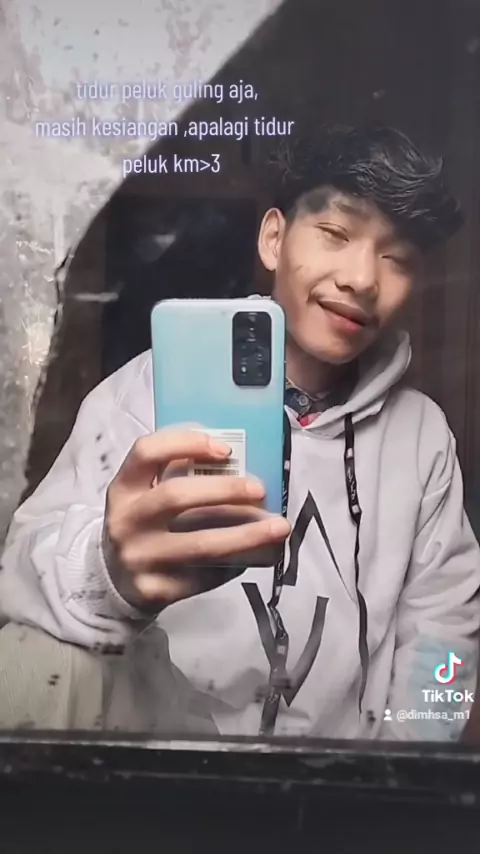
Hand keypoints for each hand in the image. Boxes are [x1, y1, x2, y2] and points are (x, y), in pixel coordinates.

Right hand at [103, 427, 289, 609]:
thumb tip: (240, 464)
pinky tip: (254, 555)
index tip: (225, 449)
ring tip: (278, 527)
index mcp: (124, 488)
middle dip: (225, 490)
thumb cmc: (143, 525)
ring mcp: (138, 558)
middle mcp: (125, 521)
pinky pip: (204, 576)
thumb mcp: (144, 495)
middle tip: (260, 490)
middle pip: (176, 496)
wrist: (113, 581)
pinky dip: (234, 564)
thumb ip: (175, 476)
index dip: (186, 443)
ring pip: (200, 544)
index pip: (147, 452)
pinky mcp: (155, 590)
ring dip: (245, 535)